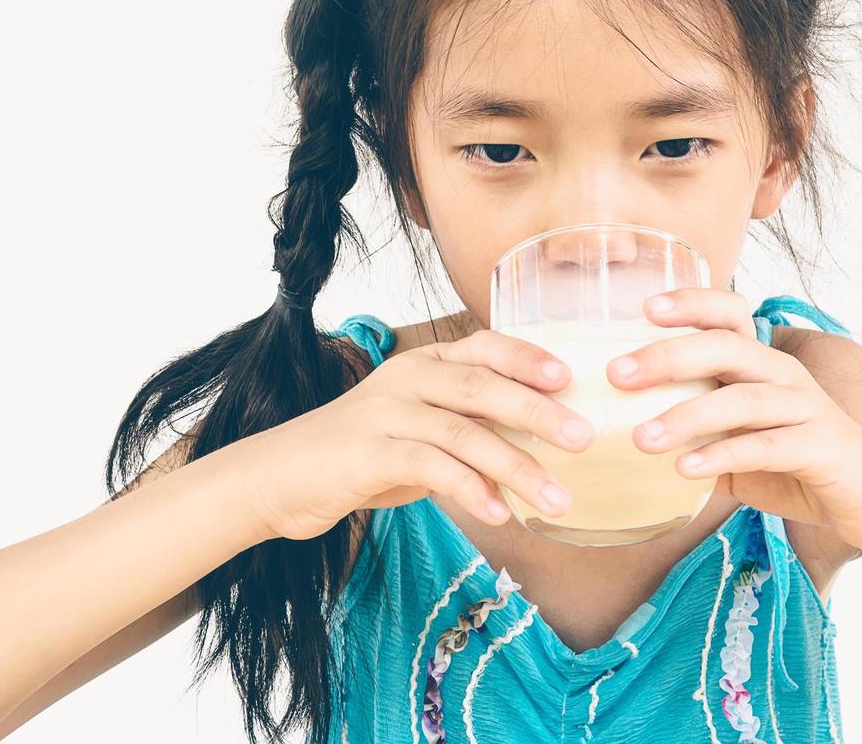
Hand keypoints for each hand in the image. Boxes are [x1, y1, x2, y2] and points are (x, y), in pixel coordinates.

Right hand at [240, 330, 597, 541]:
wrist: (278, 478)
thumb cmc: (361, 456)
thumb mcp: (419, 432)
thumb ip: (469, 429)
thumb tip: (538, 447)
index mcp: (423, 365)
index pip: (484, 347)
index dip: (528, 358)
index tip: (570, 376)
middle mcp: (406, 379)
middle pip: (483, 386)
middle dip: (539, 412)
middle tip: (584, 438)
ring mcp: (385, 414)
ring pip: (464, 432)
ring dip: (517, 467)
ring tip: (557, 497)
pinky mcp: (368, 454)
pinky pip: (430, 468)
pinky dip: (470, 489)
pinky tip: (499, 513)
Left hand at [608, 287, 861, 553]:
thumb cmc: (806, 469)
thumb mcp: (744, 450)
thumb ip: (702, 438)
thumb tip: (635, 443)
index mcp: (765, 366)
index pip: (730, 315)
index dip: (691, 304)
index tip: (644, 308)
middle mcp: (786, 376)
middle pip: (726, 347)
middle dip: (669, 355)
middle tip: (618, 373)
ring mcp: (806, 409)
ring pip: (741, 399)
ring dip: (687, 416)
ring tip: (640, 437)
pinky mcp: (820, 448)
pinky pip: (764, 446)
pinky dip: (722, 454)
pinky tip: (685, 469)